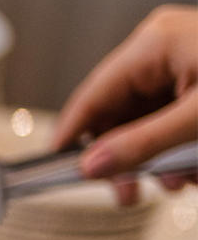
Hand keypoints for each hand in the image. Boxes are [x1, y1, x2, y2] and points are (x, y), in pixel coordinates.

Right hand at [53, 5, 197, 203]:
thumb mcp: (197, 124)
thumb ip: (140, 147)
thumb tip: (92, 166)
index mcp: (153, 44)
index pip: (91, 96)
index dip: (71, 137)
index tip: (57, 172)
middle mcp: (162, 51)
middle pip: (116, 115)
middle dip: (126, 159)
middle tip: (129, 194)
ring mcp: (182, 66)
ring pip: (143, 125)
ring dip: (157, 161)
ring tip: (179, 181)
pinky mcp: (197, 85)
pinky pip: (169, 124)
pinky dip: (177, 151)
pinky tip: (193, 169)